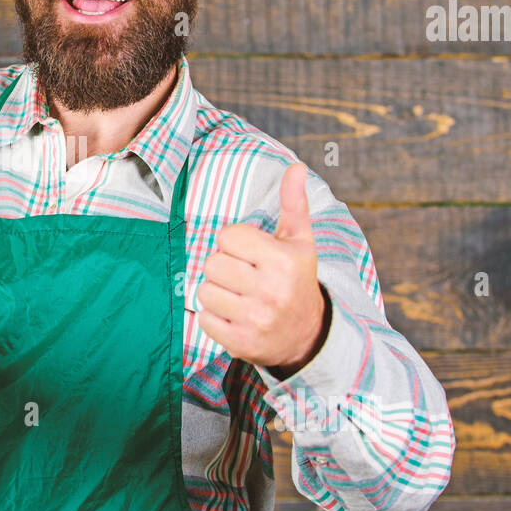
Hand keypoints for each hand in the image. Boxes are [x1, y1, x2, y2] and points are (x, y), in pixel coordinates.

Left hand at [196, 162, 326, 371]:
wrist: (308, 336)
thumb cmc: (297, 279)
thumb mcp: (299, 242)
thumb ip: (293, 204)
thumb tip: (294, 167)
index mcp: (283, 261)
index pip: (228, 236)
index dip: (234, 242)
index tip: (250, 254)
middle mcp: (271, 291)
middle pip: (212, 263)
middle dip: (223, 266)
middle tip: (242, 276)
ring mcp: (255, 320)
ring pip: (204, 291)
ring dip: (216, 292)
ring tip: (237, 295)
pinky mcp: (240, 343)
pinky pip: (203, 319)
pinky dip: (212, 316)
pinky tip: (233, 315)